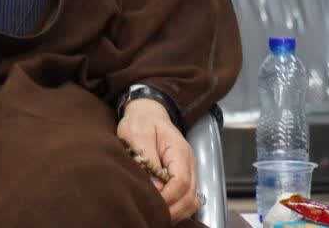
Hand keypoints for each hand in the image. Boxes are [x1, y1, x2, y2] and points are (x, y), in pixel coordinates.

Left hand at [117, 99, 198, 223]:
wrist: (147, 113)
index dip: (168, 197)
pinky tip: (164, 210)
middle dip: (172, 209)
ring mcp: (188, 170)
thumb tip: (154, 187)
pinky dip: (178, 208)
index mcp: (179, 151)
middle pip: (190, 196)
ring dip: (176, 211)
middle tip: (152, 215)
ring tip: (157, 215)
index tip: (151, 202)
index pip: (181, 182)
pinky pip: (187, 198)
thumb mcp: (137, 133)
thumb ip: (147, 158)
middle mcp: (188, 163)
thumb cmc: (141, 122)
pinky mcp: (183, 176)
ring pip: (191, 200)